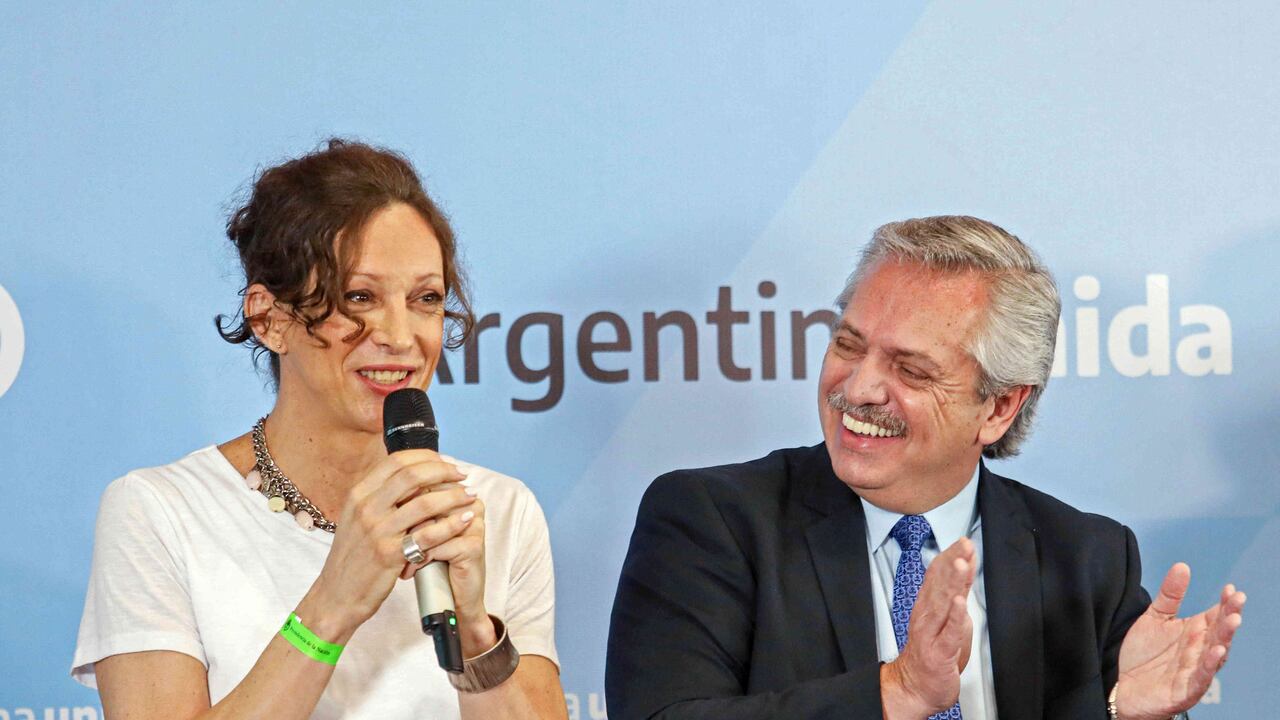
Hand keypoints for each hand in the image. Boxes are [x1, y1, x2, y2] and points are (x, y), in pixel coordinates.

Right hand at [300, 450, 475, 639]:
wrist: (336, 595)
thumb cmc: (353, 557)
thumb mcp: (357, 518)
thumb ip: (381, 496)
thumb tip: (414, 475)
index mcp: (358, 494)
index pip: (396, 461)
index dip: (427, 458)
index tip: (445, 463)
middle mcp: (366, 508)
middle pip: (412, 475)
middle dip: (444, 471)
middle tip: (462, 477)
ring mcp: (377, 531)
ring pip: (424, 503)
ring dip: (454, 496)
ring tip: (470, 496)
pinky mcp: (390, 555)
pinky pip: (428, 534)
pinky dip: (452, 524)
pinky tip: (465, 519)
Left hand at [401, 468, 494, 656]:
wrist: (449, 600)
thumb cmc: (431, 562)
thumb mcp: (419, 529)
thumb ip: (410, 505)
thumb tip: (381, 488)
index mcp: (457, 493)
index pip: (424, 483)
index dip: (402, 501)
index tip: (386, 520)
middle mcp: (470, 503)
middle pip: (426, 499)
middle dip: (404, 523)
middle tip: (387, 540)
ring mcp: (474, 524)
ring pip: (429, 522)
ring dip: (410, 545)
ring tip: (399, 561)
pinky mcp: (473, 546)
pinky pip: (436, 545)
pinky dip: (419, 561)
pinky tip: (411, 572)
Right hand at [881, 537, 976, 718]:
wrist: (914, 688)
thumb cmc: (931, 656)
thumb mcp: (948, 622)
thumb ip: (956, 598)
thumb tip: (965, 578)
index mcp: (928, 606)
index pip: (938, 576)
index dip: (951, 557)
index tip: (963, 542)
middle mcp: (927, 616)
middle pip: (940, 584)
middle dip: (953, 562)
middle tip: (963, 544)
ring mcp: (932, 633)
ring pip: (943, 603)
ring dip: (952, 582)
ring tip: (961, 564)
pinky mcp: (940, 652)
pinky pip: (949, 632)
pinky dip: (955, 617)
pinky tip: (960, 603)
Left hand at [1115, 563, 1245, 719]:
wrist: (1125, 687)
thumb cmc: (1144, 654)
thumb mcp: (1154, 618)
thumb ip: (1170, 595)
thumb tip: (1183, 566)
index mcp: (1194, 632)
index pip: (1215, 615)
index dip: (1225, 603)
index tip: (1231, 588)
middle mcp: (1198, 650)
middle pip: (1219, 632)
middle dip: (1230, 616)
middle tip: (1238, 600)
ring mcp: (1194, 670)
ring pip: (1215, 654)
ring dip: (1225, 638)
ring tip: (1233, 620)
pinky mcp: (1185, 690)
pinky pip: (1201, 678)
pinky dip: (1209, 665)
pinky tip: (1216, 651)